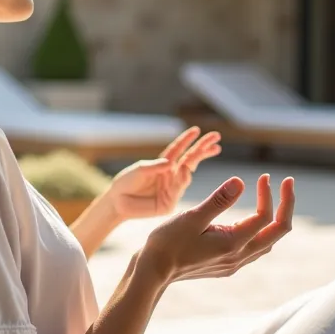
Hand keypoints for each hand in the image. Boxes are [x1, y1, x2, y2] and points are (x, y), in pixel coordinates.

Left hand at [106, 127, 221, 220]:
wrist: (117, 203)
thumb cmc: (126, 183)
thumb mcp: (138, 170)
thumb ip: (153, 167)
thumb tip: (170, 163)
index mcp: (163, 164)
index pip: (178, 149)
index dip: (187, 139)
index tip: (197, 130)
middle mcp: (170, 175)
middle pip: (189, 159)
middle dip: (202, 148)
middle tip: (217, 137)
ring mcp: (171, 188)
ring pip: (187, 173)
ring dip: (197, 160)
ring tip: (211, 149)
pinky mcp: (169, 203)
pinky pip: (178, 190)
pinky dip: (182, 179)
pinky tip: (186, 171)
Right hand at [137, 174, 294, 284]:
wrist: (151, 273)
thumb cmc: (167, 243)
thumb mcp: (191, 217)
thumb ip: (218, 201)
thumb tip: (240, 182)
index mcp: (233, 244)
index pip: (266, 217)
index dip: (269, 194)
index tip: (264, 176)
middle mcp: (238, 257)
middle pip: (278, 233)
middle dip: (286, 206)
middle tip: (288, 183)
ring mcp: (233, 264)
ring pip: (268, 242)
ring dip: (275, 219)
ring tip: (274, 198)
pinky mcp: (226, 265)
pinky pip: (255, 248)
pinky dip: (262, 230)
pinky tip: (252, 219)